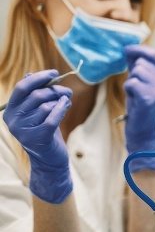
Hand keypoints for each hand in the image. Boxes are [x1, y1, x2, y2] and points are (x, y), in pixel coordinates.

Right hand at [3, 70, 72, 203]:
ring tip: (66, 104)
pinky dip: (62, 108)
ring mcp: (24, 131)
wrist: (49, 158)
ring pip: (46, 106)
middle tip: (66, 92)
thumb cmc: (45, 129)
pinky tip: (67, 105)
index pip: (22, 87)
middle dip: (56, 90)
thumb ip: (34, 93)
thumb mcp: (37, 110)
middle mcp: (13, 121)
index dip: (39, 78)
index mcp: (10, 110)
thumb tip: (31, 74)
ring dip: (60, 101)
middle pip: (37, 95)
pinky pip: (52, 117)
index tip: (54, 72)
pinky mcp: (38, 138)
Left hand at [124, 45, 154, 169]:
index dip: (139, 49)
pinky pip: (131, 83)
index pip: (154, 54)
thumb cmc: (141, 107)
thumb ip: (138, 66)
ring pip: (136, 72)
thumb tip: (128, 49)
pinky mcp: (149, 97)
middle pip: (142, 63)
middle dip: (133, 73)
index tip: (127, 49)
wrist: (144, 132)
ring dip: (130, 82)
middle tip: (136, 89)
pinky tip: (134, 99)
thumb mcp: (142, 83)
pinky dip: (128, 90)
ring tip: (135, 94)